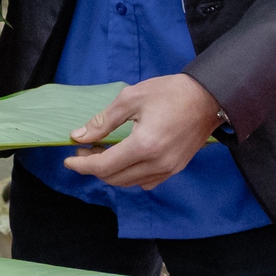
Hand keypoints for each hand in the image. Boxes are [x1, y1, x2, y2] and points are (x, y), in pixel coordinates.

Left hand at [60, 75, 225, 189]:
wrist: (208, 97)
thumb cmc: (169, 92)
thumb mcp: (130, 99)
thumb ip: (103, 121)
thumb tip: (79, 136)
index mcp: (144, 145)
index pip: (104, 166)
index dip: (82, 165)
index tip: (68, 160)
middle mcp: (157, 163)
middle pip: (115, 178)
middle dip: (93, 167)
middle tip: (83, 149)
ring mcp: (169, 169)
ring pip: (129, 182)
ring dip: (111, 172)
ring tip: (100, 152)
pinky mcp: (176, 169)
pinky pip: (146, 181)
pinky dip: (130, 175)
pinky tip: (124, 159)